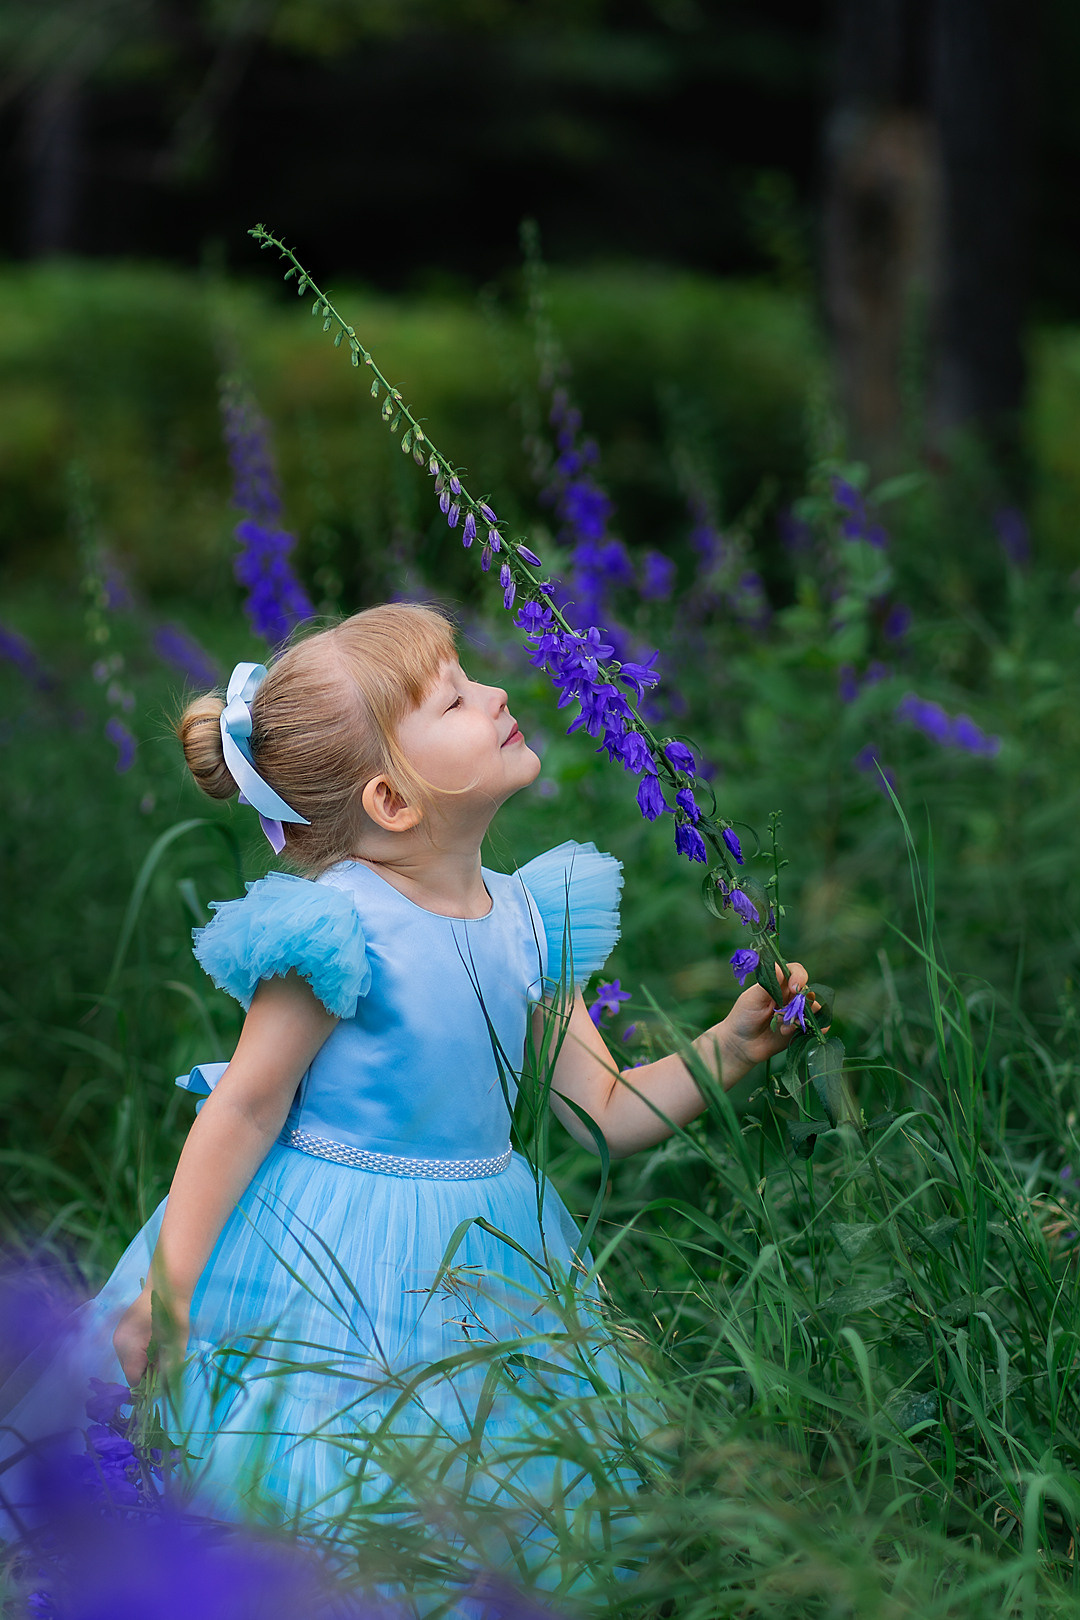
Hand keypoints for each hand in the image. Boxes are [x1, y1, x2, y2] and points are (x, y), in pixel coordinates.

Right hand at [112, 1289, 188, 1388]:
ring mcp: (118, 1336)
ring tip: (157, 1350)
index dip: (147, 1385)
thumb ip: (167, 1371)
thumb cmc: (174, 1317)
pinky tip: (150, 1341)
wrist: (167, 1287)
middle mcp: (119, 1345)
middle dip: (145, 1372)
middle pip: (129, 1371)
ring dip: (141, 1361)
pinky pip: (127, 1349)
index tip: (160, 1383)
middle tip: (161, 1364)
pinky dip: (137, 1351)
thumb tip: (163, 1390)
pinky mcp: (121, 1329)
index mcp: (129, 1350)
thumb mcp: (175, 1347)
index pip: (133, 1380)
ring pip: (128, 1360)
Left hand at [721, 961, 822, 1075]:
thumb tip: (778, 966)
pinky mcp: (799, 1029)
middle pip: (808, 991)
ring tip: (784, 1029)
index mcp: (778, 985)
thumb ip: (767, 984)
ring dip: (802, 1018)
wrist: (740, 1045)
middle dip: (801, 1002)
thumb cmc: (743, 1017)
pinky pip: (817, 1026)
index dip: (799, 977)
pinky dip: (816, 1027)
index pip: (795, 972)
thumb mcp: (752, 999)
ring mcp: (796, 1013)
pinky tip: (802, 1032)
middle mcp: (790, 997)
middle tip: (787, 1013)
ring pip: (814, 1009)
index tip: (793, 988)